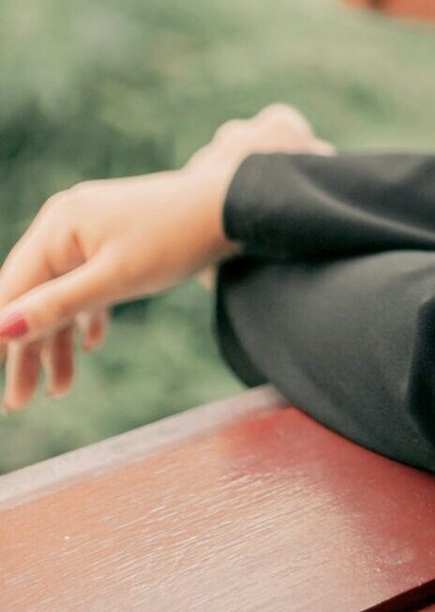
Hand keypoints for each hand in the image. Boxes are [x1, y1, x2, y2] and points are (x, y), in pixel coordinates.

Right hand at [1, 103, 333, 414]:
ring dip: (58, 340)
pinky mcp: (113, 241)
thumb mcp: (115, 279)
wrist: (234, 209)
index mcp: (58, 226)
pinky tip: (89, 345)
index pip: (11, 288)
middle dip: (26, 349)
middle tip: (18, 402)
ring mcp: (90, 232)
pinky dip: (86, 316)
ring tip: (58, 390)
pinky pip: (87, 284)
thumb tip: (2, 329)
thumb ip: (57, 305)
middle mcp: (66, 224)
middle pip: (32, 295)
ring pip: (61, 294)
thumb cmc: (175, 239)